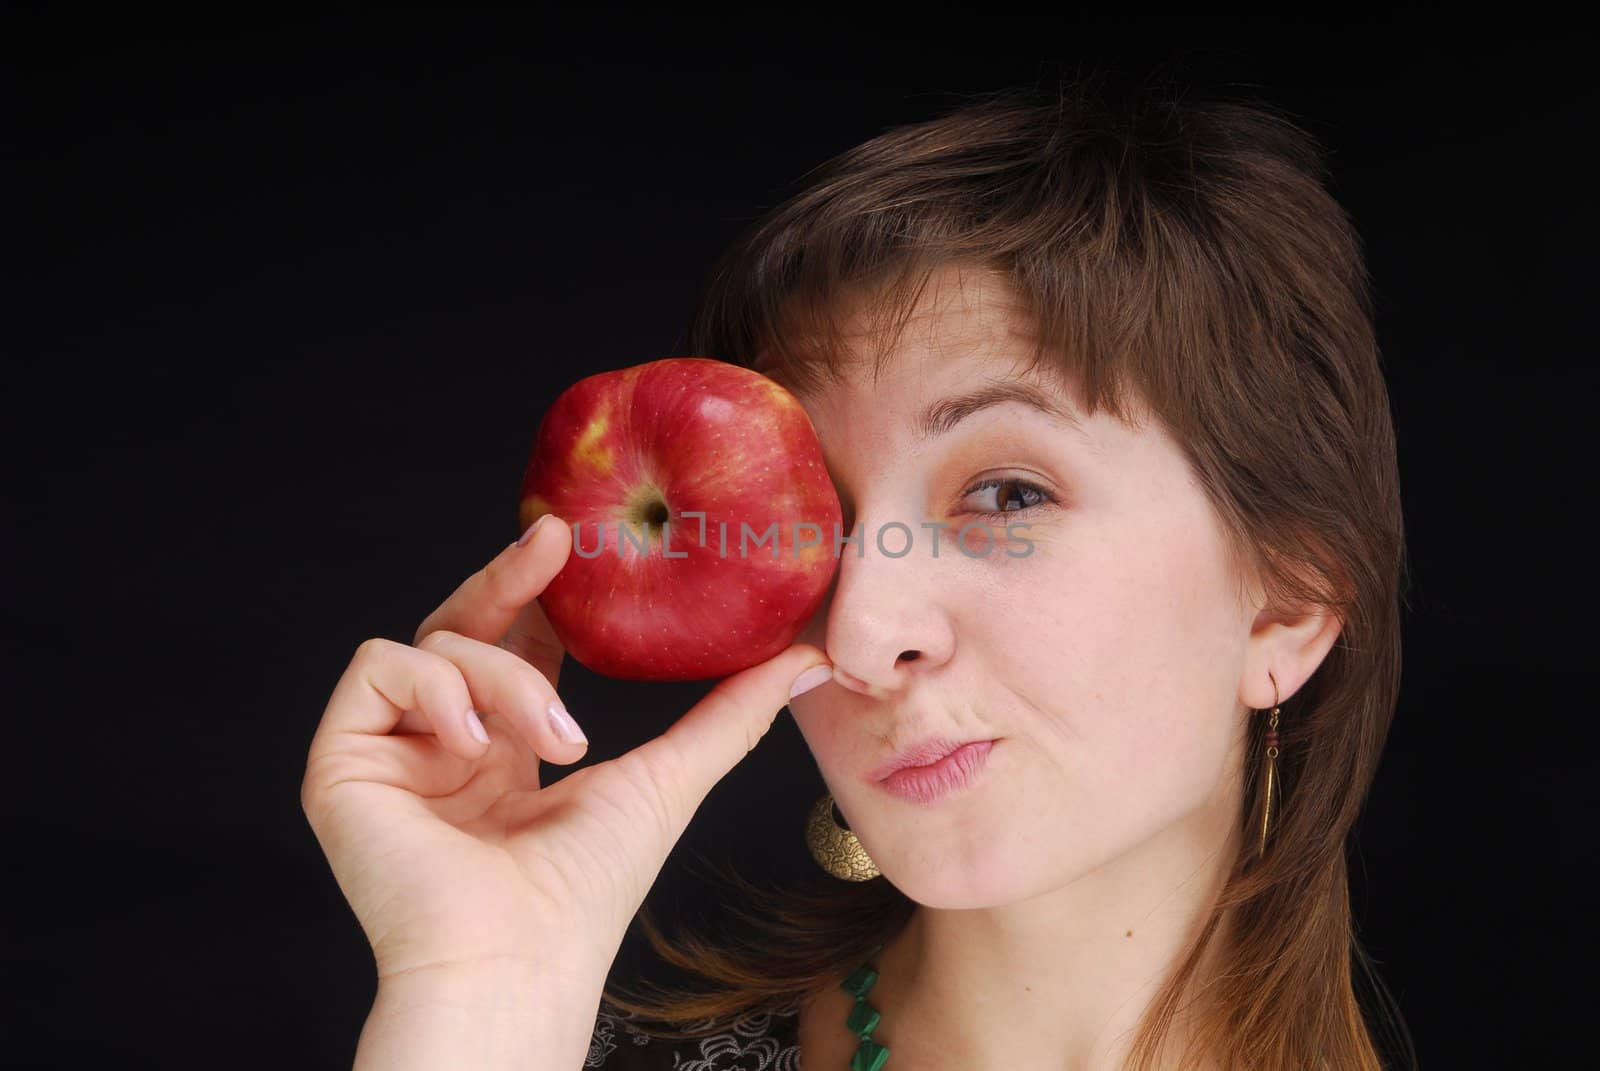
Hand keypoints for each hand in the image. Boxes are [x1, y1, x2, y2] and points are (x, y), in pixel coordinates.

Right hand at [300, 515, 832, 986]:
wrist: (517, 959)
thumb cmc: (587, 892)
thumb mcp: (670, 777)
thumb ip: (732, 713)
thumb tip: (812, 659)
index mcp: (506, 753)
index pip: (514, 648)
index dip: (541, 597)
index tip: (577, 548)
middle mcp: (443, 748)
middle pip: (464, 626)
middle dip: (509, 578)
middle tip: (555, 541)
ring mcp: (391, 754)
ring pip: (436, 643)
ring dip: (505, 678)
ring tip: (552, 742)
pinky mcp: (341, 760)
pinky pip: (379, 667)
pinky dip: (437, 690)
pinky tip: (477, 745)